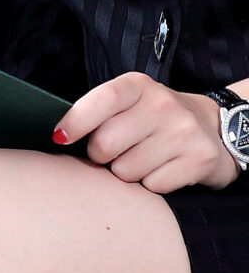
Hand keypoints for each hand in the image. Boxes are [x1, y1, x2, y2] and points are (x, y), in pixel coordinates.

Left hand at [57, 72, 240, 192]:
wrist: (215, 128)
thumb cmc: (155, 118)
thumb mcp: (128, 103)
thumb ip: (97, 112)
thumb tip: (58, 137)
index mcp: (138, 86)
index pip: (103, 100)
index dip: (76, 121)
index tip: (59, 138)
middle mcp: (163, 105)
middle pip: (106, 144)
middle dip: (100, 155)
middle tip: (115, 151)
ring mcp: (185, 131)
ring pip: (126, 170)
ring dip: (127, 172)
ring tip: (144, 157)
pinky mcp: (200, 159)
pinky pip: (153, 186)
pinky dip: (152, 183)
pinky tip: (164, 168)